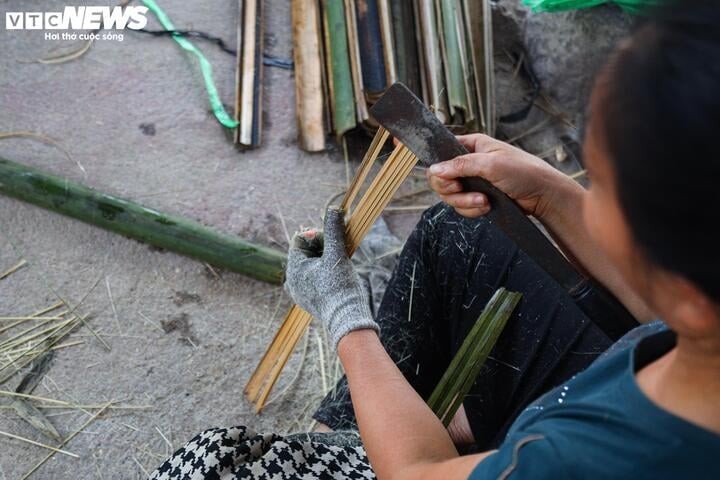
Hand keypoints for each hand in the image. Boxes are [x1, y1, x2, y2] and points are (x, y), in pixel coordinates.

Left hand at [284, 208, 378, 348]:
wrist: (347, 318)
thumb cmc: (341, 286)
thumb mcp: (337, 254)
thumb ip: (333, 230)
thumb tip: (333, 210)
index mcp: (294, 268)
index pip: (300, 240)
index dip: (318, 235)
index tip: (333, 241)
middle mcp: (292, 280)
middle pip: (305, 252)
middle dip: (322, 248)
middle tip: (338, 252)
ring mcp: (299, 292)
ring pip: (310, 266)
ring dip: (324, 260)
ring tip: (339, 264)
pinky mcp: (308, 301)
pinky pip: (313, 279)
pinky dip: (324, 274)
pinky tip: (336, 277)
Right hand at [426, 134, 567, 218]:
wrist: (543, 196)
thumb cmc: (524, 172)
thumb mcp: (491, 164)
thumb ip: (461, 165)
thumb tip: (434, 169)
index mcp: (472, 145)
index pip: (442, 153)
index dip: (440, 168)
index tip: (450, 179)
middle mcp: (469, 162)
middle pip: (441, 179)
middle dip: (452, 190)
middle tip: (462, 191)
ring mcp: (472, 181)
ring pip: (450, 196)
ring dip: (465, 202)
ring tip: (484, 201)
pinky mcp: (476, 197)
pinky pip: (461, 207)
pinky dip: (472, 210)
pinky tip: (487, 206)